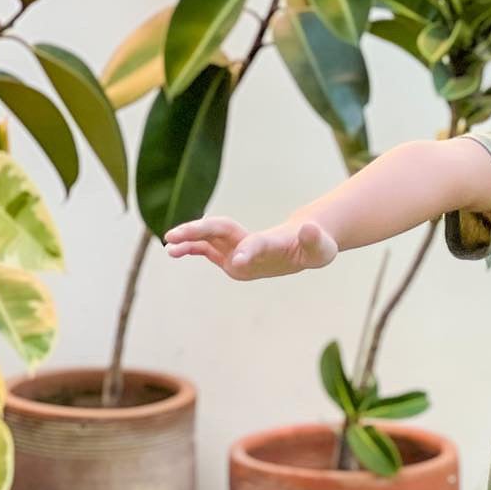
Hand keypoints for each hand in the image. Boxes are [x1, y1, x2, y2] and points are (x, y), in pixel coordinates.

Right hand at [163, 216, 337, 279]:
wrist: (303, 245)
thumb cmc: (315, 247)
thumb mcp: (321, 248)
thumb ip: (314, 240)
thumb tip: (309, 227)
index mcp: (271, 242)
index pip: (256, 243)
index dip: (247, 251)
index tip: (237, 262)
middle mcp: (250, 241)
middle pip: (221, 230)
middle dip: (199, 231)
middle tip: (175, 236)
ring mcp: (238, 247)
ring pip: (208, 238)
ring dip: (188, 240)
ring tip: (169, 247)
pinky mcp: (230, 257)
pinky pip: (206, 251)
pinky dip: (190, 250)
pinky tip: (174, 252)